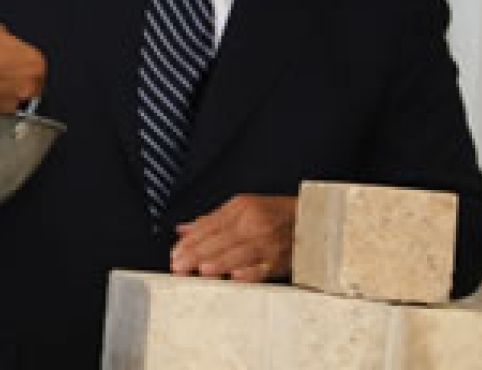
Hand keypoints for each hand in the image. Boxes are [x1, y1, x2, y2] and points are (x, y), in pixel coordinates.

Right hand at [0, 24, 45, 119]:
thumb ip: (10, 43)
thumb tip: (7, 48)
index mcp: (33, 66)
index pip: (37, 66)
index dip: (22, 61)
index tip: (12, 59)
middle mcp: (25, 90)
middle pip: (27, 85)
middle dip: (14, 78)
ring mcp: (6, 107)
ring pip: (8, 98)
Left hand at [171, 194, 296, 282]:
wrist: (311, 220)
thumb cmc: (274, 214)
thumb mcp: (241, 208)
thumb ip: (211, 220)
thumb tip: (183, 230)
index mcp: (240, 209)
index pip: (208, 226)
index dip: (190, 241)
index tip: (174, 253)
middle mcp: (252, 223)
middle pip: (219, 240)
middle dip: (196, 254)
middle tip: (179, 266)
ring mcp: (266, 242)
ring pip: (238, 253)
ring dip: (219, 262)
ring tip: (201, 270)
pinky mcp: (279, 260)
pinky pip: (263, 268)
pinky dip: (249, 273)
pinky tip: (235, 277)